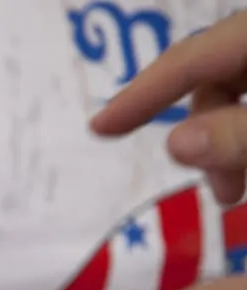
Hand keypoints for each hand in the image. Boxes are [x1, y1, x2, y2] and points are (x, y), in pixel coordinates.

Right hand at [91, 10, 246, 203]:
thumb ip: (239, 134)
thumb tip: (173, 146)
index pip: (188, 57)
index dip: (141, 94)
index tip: (97, 131)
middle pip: (219, 77)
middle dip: (206, 134)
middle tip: (222, 192)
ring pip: (241, 92)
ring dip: (231, 140)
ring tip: (237, 192)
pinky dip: (246, 131)